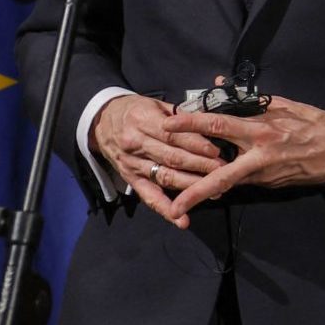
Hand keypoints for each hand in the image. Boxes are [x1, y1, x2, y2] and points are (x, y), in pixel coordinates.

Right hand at [92, 93, 226, 228]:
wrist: (102, 121)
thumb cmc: (135, 110)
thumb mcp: (155, 104)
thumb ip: (179, 115)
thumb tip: (207, 123)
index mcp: (143, 121)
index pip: (173, 136)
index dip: (196, 145)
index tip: (216, 151)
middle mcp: (136, 144)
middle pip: (172, 158)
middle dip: (200, 166)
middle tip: (223, 171)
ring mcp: (132, 164)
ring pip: (165, 177)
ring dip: (190, 186)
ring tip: (214, 190)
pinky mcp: (130, 179)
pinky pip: (148, 196)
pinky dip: (165, 208)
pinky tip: (181, 219)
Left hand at [160, 96, 324, 220]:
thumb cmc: (313, 122)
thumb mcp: (284, 105)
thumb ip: (249, 99)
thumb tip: (218, 86)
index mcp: (262, 130)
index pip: (219, 125)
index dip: (191, 124)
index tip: (168, 125)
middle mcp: (260, 157)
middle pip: (219, 176)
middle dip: (193, 191)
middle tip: (169, 199)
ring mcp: (264, 175)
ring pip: (227, 183)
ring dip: (203, 190)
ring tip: (180, 198)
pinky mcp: (269, 185)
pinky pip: (241, 181)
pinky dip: (225, 181)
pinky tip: (209, 183)